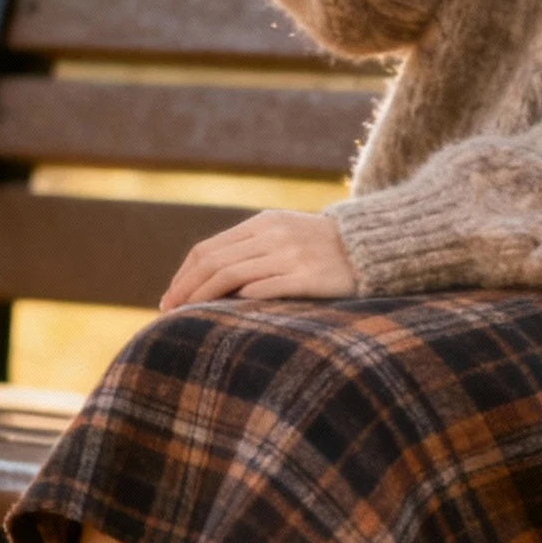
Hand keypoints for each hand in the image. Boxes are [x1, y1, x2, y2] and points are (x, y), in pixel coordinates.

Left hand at [160, 211, 358, 310]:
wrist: (373, 248)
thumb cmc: (323, 249)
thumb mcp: (285, 236)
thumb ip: (251, 249)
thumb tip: (207, 278)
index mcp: (263, 223)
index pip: (207, 250)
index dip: (183, 276)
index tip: (169, 299)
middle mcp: (273, 235)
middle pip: (213, 262)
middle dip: (185, 289)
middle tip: (168, 313)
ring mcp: (290, 255)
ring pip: (231, 275)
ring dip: (203, 299)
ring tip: (188, 319)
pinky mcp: (308, 277)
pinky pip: (263, 289)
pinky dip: (238, 301)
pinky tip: (225, 315)